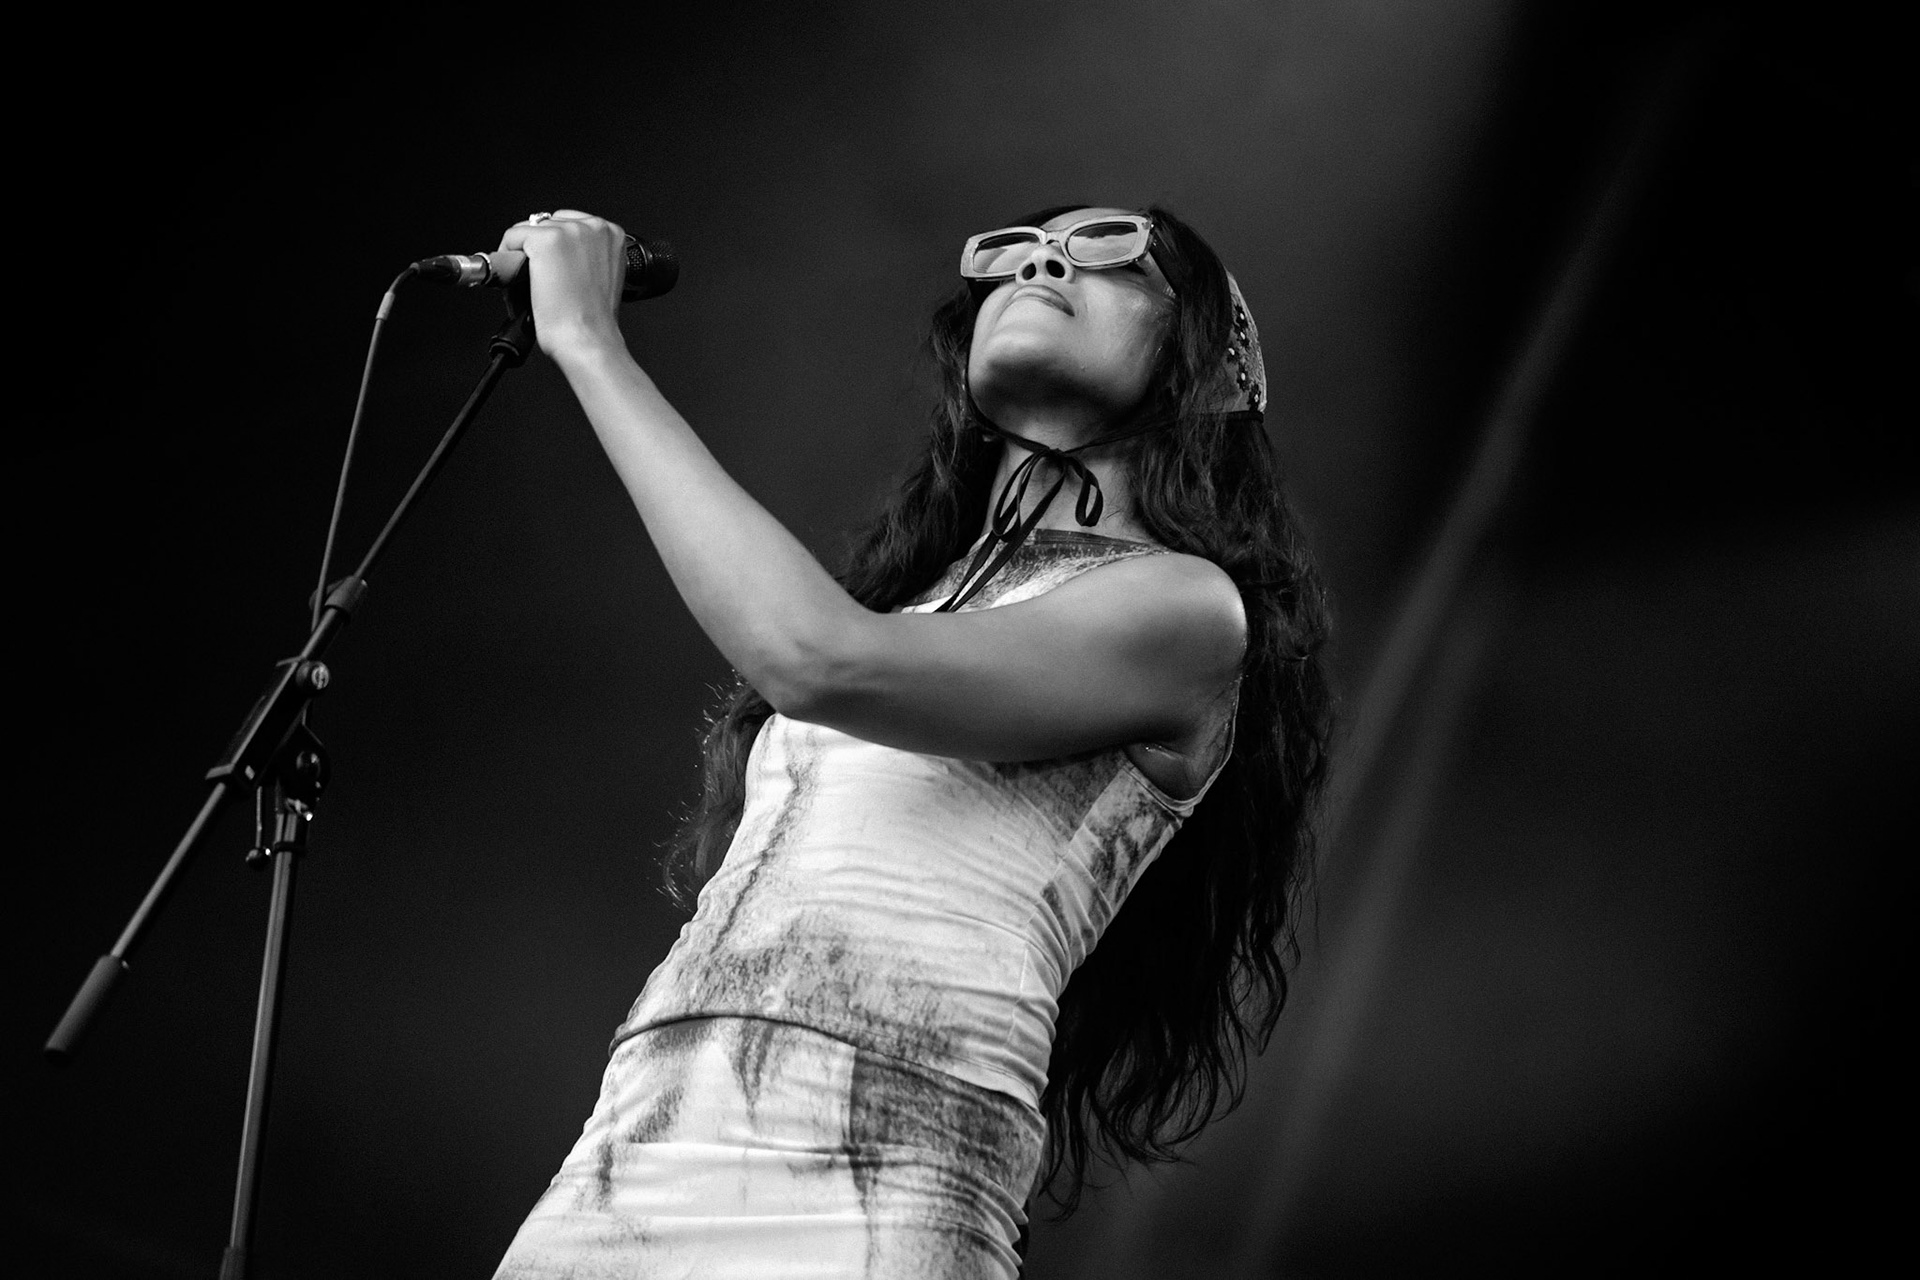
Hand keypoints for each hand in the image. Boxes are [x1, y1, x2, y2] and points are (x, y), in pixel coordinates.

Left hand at [495, 210, 627, 359]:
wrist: (588, 339)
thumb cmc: (594, 320)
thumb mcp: (600, 277)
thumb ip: (585, 257)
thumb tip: (559, 254)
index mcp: (611, 234)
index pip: (568, 224)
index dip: (555, 249)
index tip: (552, 267)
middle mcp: (592, 227)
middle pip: (547, 223)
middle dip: (539, 250)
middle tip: (541, 280)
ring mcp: (569, 231)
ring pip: (528, 230)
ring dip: (524, 255)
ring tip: (532, 283)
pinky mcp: (545, 240)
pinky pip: (512, 237)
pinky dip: (508, 258)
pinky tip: (521, 280)